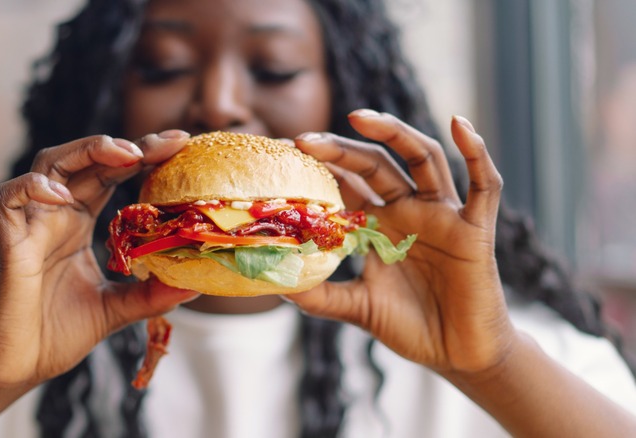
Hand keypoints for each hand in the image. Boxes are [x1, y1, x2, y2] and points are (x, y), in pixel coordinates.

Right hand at [0, 131, 198, 389]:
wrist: (17, 368)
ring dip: (85, 151)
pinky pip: (7, 198)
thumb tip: (197, 283)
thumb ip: (152, 294)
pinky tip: (64, 196)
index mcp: (79, 223)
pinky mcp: (8, 243)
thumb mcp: (118, 309)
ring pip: (48, 164)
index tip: (180, 143)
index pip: (111, 174)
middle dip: (125, 145)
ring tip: (125, 155)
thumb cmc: (59, 334)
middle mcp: (56, 216)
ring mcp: (30, 225)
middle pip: (85, 159)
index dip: (142, 155)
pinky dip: (32, 188)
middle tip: (165, 143)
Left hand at [285, 110, 516, 373]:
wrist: (458, 354)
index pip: (347, 182)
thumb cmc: (411, 326)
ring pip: (423, 158)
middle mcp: (409, 210)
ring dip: (395, 133)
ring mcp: (443, 215)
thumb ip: (321, 296)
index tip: (284, 154)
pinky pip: (484, 184)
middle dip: (342, 148)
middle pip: (376, 164)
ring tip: (360, 118)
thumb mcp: (358, 308)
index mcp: (379, 224)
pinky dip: (476, 153)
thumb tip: (278, 285)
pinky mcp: (475, 229)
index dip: (320, 166)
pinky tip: (459, 124)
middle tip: (306, 141)